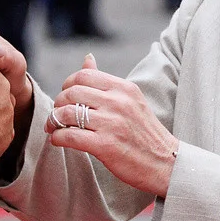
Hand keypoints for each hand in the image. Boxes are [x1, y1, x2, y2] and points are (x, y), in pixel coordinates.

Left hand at [46, 54, 177, 197]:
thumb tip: (87, 58)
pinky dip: (58, 138)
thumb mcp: (131, 100)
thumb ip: (106, 82)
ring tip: (54, 127)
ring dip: (53, 121)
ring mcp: (111, 123)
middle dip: (58, 103)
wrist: (166, 163)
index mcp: (124, 88)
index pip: (84, 75)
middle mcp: (118, 102)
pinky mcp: (105, 145)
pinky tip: (58, 141)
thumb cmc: (145, 133)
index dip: (68, 85)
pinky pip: (69, 136)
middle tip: (57, 115)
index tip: (66, 97)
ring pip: (66, 113)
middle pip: (72, 92)